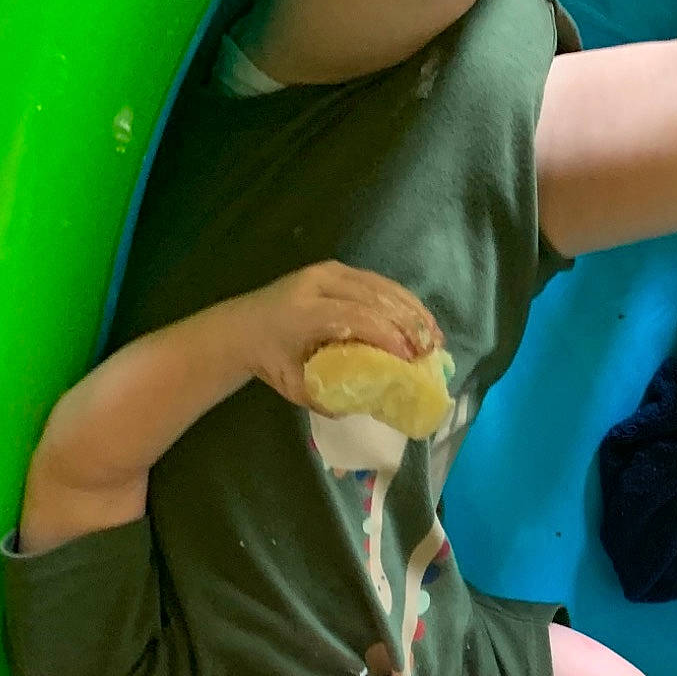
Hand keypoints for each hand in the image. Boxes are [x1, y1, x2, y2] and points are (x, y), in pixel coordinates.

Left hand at [220, 261, 441, 408]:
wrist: (242, 328)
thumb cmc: (270, 361)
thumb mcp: (293, 387)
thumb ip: (326, 397)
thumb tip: (366, 405)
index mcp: (303, 312)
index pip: (354, 317)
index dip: (387, 336)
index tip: (410, 360)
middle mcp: (316, 285)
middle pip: (374, 297)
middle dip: (408, 323)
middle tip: (431, 350)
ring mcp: (328, 272)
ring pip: (380, 286)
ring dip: (412, 310)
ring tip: (434, 336)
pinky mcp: (338, 270)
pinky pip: (377, 281)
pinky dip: (403, 299)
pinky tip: (420, 318)